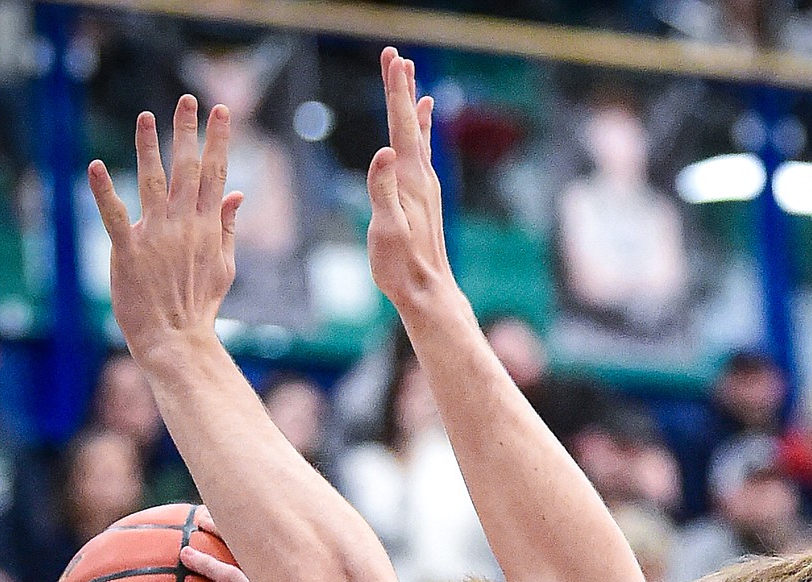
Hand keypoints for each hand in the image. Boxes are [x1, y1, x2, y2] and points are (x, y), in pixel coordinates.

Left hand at [87, 94, 241, 367]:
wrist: (176, 340)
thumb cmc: (197, 306)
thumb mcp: (223, 266)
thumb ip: (227, 227)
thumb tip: (236, 193)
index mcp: (206, 227)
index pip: (214, 174)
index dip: (217, 140)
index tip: (220, 110)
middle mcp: (183, 226)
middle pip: (186, 170)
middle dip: (187, 132)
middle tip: (186, 99)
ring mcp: (155, 237)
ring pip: (152, 183)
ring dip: (148, 148)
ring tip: (145, 117)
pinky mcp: (128, 252)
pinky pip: (115, 217)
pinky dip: (105, 192)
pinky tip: (95, 166)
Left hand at [182, 518, 310, 581]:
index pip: (283, 564)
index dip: (269, 546)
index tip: (256, 531)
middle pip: (267, 549)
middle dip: (246, 527)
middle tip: (227, 513)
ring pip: (246, 553)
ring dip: (222, 532)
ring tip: (201, 519)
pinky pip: (228, 577)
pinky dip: (206, 565)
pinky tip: (185, 556)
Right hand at [366, 49, 453, 314]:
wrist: (428, 292)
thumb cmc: (402, 265)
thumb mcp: (386, 228)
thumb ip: (383, 189)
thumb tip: (384, 152)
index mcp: (410, 178)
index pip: (400, 124)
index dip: (395, 89)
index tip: (393, 58)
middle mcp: (422, 177)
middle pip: (410, 123)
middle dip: (403, 88)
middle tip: (397, 57)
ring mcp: (426, 188)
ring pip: (419, 137)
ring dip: (413, 108)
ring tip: (414, 85)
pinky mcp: (425, 200)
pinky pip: (423, 156)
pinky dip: (421, 135)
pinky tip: (422, 132)